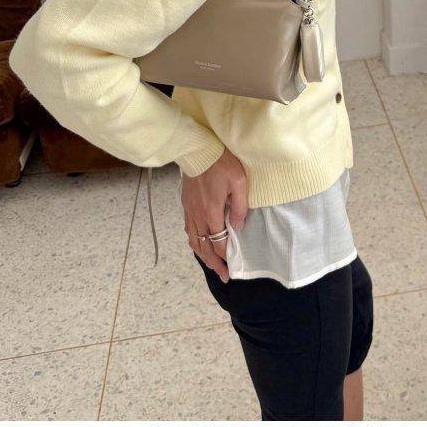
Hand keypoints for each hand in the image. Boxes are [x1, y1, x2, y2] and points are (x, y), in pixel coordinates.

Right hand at [182, 151, 248, 273]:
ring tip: (211, 266)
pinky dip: (194, 242)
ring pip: (194, 241)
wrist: (197, 149)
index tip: (232, 265)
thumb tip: (238, 226)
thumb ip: (240, 206)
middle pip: (205, 247)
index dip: (225, 256)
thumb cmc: (220, 163)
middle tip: (223, 276)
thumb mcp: (239, 182)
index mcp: (212, 213)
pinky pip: (189, 230)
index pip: (218, 242)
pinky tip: (199, 246)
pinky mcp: (186, 205)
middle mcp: (198, 216)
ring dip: (203, 256)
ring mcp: (190, 211)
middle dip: (214, 264)